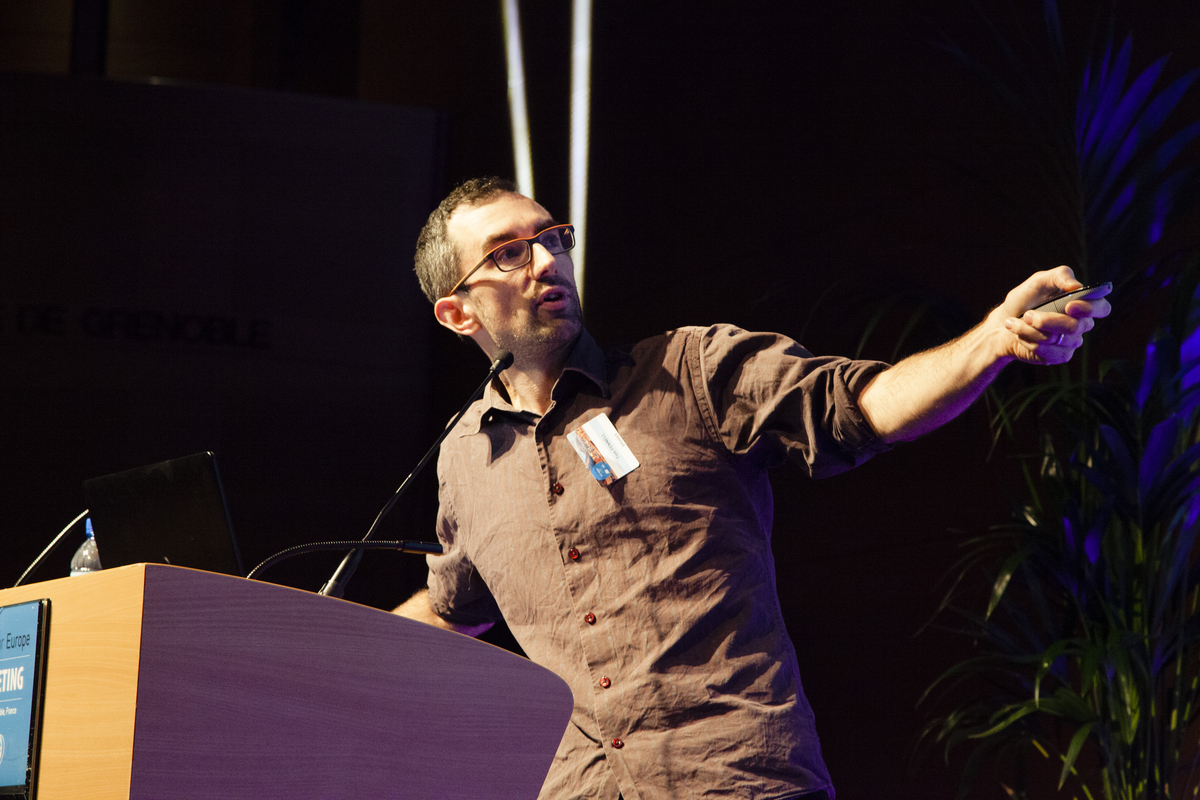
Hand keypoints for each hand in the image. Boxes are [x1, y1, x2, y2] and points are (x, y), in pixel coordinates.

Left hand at [996, 266, 1111, 364]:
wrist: (1003, 322)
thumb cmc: (1025, 300)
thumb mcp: (1039, 281)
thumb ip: (1059, 276)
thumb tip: (1076, 285)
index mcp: (1082, 303)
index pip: (1102, 308)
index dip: (1090, 308)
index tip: (1070, 305)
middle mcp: (1081, 324)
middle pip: (1075, 326)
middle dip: (1047, 320)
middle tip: (1027, 314)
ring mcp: (1071, 342)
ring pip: (1055, 339)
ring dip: (1029, 329)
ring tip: (1017, 322)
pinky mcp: (1059, 356)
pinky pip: (1047, 352)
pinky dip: (1028, 341)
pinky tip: (1021, 336)